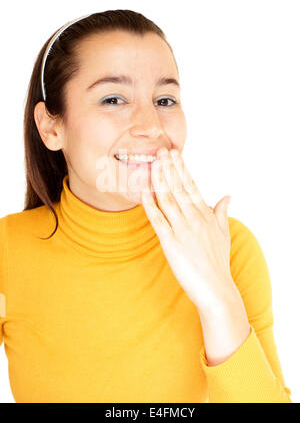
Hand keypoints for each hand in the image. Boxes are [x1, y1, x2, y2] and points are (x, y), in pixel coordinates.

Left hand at [141, 147, 234, 312]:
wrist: (216, 289)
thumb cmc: (218, 262)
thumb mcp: (224, 234)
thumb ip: (221, 212)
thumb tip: (227, 195)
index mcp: (206, 215)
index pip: (192, 186)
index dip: (181, 168)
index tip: (174, 154)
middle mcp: (195, 219)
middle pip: (179, 187)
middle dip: (169, 167)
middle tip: (160, 150)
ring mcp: (183, 230)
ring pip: (168, 199)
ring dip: (159, 179)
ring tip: (152, 163)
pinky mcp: (171, 243)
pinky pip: (158, 220)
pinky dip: (150, 205)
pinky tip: (144, 192)